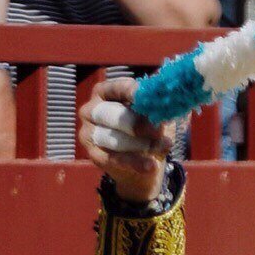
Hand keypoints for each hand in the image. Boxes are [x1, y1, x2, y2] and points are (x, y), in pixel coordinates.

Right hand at [81, 75, 180, 201]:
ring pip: (115, 138)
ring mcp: (89, 132)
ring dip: (141, 145)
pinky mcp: (94, 154)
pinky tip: (152, 166)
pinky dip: (135, 163)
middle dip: (137, 123)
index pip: (117, 88)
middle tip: (158, 130)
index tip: (144, 96)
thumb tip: (165, 104)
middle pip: (114, 115)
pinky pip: (114, 158)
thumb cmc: (149, 131)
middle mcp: (92, 109)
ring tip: (162, 147)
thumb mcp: (156, 118)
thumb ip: (157, 110)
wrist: (143, 164)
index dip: (131, 91)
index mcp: (106, 92)